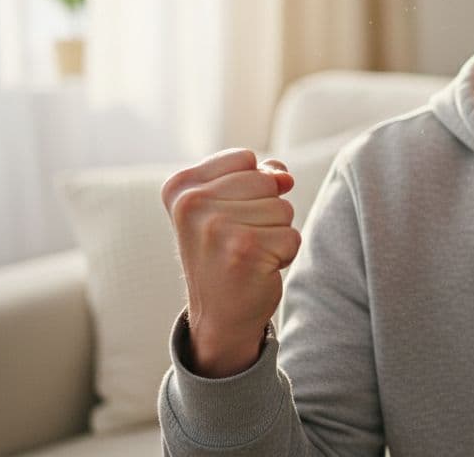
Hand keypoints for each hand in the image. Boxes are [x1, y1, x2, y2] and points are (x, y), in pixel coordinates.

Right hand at [161, 148, 300, 377]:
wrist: (219, 315)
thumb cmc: (227, 251)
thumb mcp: (230, 205)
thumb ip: (259, 176)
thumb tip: (285, 177)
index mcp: (181, 187)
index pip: (245, 158)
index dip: (252, 186)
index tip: (227, 216)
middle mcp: (191, 204)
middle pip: (267, 182)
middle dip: (267, 211)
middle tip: (240, 240)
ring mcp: (216, 227)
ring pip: (283, 209)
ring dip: (276, 234)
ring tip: (248, 254)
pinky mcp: (244, 250)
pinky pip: (292, 236)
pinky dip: (284, 254)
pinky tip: (258, 269)